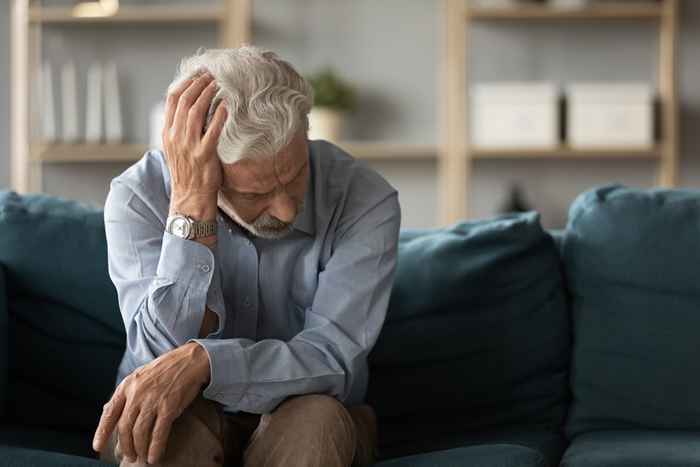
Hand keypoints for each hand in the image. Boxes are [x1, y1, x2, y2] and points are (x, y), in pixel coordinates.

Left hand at [92, 342, 210, 463]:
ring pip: (140, 432)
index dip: (102, 432)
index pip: (109, 413)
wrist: (189, 361)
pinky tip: (154, 456)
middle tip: (129, 456)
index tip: (98, 446)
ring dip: (139, 449)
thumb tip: (110, 411)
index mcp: (127, 386)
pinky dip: (155, 447)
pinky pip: (159, 432)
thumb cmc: (165, 369)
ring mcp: (153, 400)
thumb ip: (126, 393)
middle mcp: (137, 393)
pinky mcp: (169, 407)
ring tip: (141, 458)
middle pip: (124, 427)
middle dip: (125, 446)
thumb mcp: (139, 376)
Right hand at [162, 70, 227, 206]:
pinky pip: (212, 131)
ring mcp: (189, 146)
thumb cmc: (188, 173)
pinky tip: (226, 106)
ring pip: (195, 112)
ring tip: (218, 84)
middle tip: (210, 75)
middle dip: (198, 84)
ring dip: (207, 95)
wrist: (189, 197)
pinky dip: (218, 116)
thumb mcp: (176, 148)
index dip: (185, 83)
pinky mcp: (204, 155)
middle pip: (184, 101)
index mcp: (168, 133)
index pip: (172, 100)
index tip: (197, 74)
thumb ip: (180, 129)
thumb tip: (190, 109)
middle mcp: (175, 137)